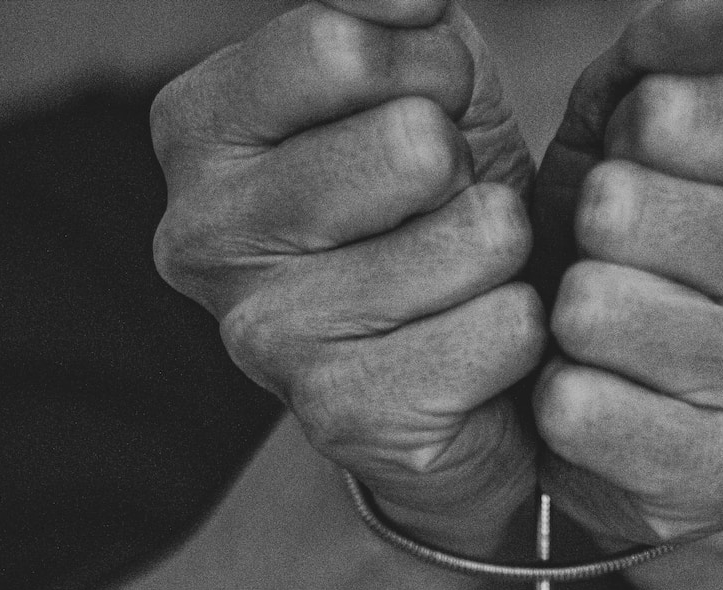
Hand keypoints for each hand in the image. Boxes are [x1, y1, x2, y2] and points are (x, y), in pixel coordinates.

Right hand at [151, 0, 545, 552]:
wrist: (459, 379)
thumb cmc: (437, 212)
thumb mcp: (422, 83)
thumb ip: (398, 21)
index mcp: (199, 130)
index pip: (338, 44)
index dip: (433, 71)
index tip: (431, 115)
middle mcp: (202, 236)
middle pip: (412, 142)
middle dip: (473, 169)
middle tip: (449, 217)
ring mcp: (263, 337)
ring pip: (477, 236)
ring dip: (506, 256)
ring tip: (467, 283)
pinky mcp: (344, 417)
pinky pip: (504, 329)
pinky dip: (523, 333)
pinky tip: (480, 356)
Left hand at [531, 0, 722, 545]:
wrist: (648, 400)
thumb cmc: (641, 241)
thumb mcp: (642, 124)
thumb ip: (674, 50)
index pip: (669, 111)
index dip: (617, 142)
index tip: (641, 173)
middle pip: (625, 211)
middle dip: (585, 233)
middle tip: (611, 263)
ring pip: (599, 312)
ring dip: (569, 319)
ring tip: (602, 331)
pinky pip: (585, 412)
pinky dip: (561, 401)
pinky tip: (595, 398)